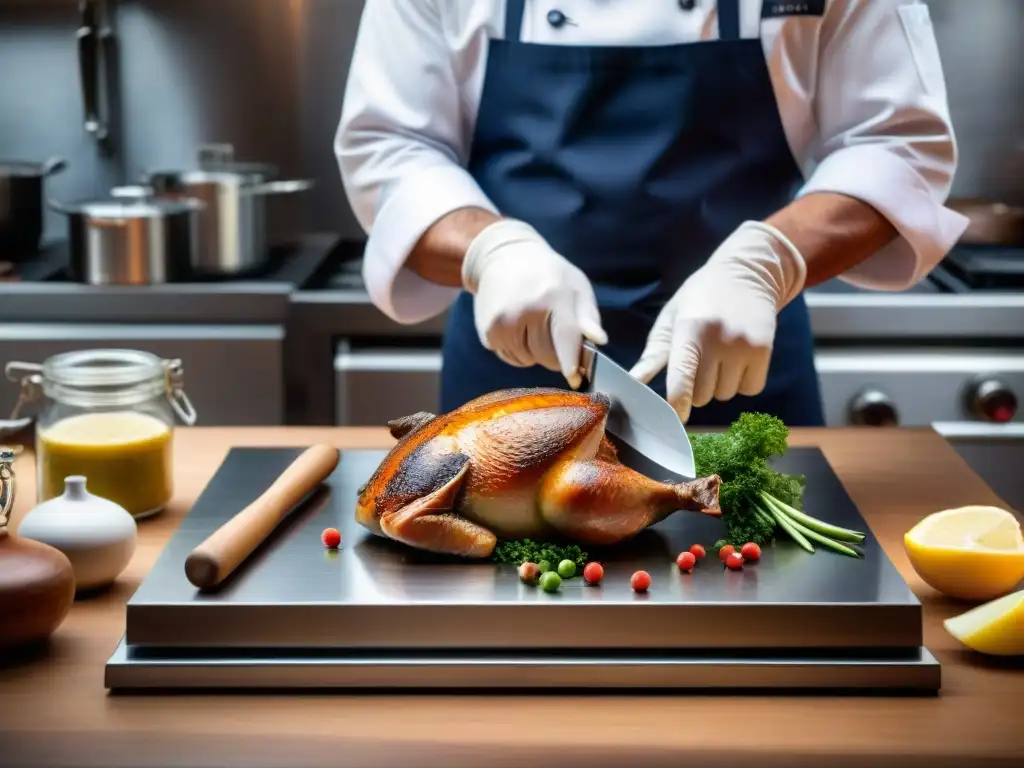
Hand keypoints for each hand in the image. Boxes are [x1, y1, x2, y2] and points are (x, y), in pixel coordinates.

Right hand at [462, 219, 606, 387]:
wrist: (503, 257)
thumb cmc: (547, 274)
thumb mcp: (575, 285)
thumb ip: (589, 316)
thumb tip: (599, 340)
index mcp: (553, 295)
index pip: (565, 337)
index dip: (571, 362)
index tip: (575, 379)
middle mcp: (526, 309)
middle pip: (547, 355)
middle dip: (556, 354)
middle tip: (552, 333)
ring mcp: (503, 322)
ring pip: (528, 360)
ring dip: (534, 352)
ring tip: (532, 325)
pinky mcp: (488, 332)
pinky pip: (510, 358)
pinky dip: (517, 350)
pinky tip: (516, 327)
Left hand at [629, 221, 806, 421]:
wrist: (746, 272)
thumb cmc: (699, 298)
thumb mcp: (672, 318)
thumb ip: (654, 354)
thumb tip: (634, 383)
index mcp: (690, 329)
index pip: (682, 377)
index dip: (678, 404)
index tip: (676, 417)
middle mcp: (718, 338)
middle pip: (703, 394)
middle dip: (698, 388)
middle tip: (700, 362)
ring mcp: (744, 345)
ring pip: (725, 394)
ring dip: (720, 385)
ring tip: (720, 355)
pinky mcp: (765, 349)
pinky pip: (750, 389)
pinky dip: (743, 383)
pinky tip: (739, 360)